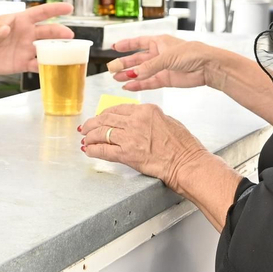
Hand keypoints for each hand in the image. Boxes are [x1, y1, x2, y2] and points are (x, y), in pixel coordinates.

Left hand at [0, 2, 74, 73]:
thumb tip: (4, 29)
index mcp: (21, 21)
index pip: (41, 13)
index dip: (55, 9)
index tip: (69, 7)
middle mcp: (28, 34)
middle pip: (48, 32)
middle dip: (60, 33)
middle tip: (69, 36)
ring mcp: (26, 49)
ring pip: (46, 50)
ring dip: (57, 51)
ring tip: (68, 54)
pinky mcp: (22, 63)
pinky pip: (37, 66)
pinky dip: (47, 68)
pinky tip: (55, 69)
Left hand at [79, 103, 206, 186]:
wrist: (186, 162)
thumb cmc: (183, 145)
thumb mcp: (167, 121)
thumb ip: (150, 118)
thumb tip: (137, 121)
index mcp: (146, 110)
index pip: (118, 108)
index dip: (105, 113)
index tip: (100, 117)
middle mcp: (136, 121)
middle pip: (106, 118)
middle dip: (92, 123)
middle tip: (86, 127)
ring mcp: (130, 137)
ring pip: (102, 132)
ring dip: (90, 136)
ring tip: (85, 139)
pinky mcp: (127, 154)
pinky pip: (104, 150)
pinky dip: (93, 150)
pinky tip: (88, 151)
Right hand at [107, 34, 215, 91]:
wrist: (207, 67)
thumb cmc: (192, 54)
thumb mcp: (167, 57)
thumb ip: (149, 67)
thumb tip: (133, 74)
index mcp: (159, 42)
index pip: (139, 42)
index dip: (127, 44)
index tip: (114, 47)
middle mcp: (159, 54)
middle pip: (138, 59)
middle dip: (125, 63)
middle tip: (112, 68)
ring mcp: (162, 68)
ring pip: (141, 72)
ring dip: (129, 75)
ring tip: (116, 79)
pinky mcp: (166, 79)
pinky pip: (149, 82)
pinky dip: (139, 85)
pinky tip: (128, 86)